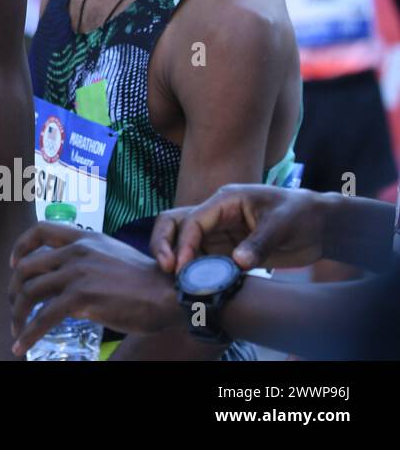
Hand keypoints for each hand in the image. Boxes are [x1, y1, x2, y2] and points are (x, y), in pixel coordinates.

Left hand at [9, 222, 177, 355]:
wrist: (169, 294)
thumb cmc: (145, 281)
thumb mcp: (112, 256)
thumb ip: (87, 260)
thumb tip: (67, 280)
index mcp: (84, 238)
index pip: (40, 230)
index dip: (21, 247)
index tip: (14, 264)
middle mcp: (76, 251)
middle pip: (27, 267)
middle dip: (14, 290)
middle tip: (14, 307)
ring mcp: (77, 273)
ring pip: (30, 293)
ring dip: (18, 315)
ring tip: (17, 331)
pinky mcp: (81, 297)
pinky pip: (43, 318)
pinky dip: (28, 334)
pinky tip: (22, 345)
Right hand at [151, 184, 330, 273]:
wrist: (321, 226)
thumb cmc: (302, 214)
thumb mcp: (281, 225)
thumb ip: (258, 243)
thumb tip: (236, 263)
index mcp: (225, 200)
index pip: (193, 220)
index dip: (184, 243)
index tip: (182, 267)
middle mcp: (217, 215)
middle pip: (176, 225)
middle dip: (165, 244)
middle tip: (168, 270)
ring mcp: (221, 233)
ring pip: (187, 244)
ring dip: (181, 262)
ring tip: (182, 284)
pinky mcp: (229, 250)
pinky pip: (205, 260)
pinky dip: (198, 272)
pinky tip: (201, 286)